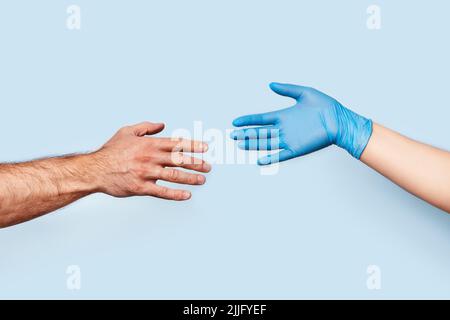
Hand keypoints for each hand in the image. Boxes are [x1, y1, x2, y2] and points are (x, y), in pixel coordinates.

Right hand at [92, 122, 210, 199]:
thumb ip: (146, 127)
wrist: (95, 169)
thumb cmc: (111, 150)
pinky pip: (162, 192)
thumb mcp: (127, 131)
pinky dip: (176, 194)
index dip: (193, 145)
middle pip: (179, 160)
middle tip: (208, 167)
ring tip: (202, 180)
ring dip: (190, 178)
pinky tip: (187, 195)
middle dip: (196, 163)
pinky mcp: (141, 187)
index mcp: (149, 144)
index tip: (206, 148)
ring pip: (174, 176)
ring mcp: (146, 173)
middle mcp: (150, 157)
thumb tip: (163, 125)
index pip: (176, 143)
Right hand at [230, 83, 372, 164]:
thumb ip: (287, 89)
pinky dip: (271, 158)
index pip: (261, 119)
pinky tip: (260, 160)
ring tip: (241, 145)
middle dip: (246, 134)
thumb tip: (271, 84)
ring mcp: (289, 139)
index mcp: (283, 116)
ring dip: (253, 144)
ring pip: (266, 143)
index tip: (235, 122)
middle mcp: (284, 128)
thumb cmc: (326, 106)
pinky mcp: (297, 148)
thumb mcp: (304, 93)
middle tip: (233, 136)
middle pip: (260, 132)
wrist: (340, 120)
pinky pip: (281, 155)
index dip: (248, 121)